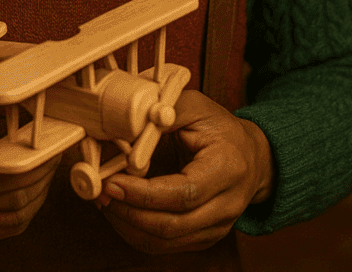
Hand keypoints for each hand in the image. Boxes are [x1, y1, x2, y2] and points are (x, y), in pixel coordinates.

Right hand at [0, 76, 59, 242]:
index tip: (53, 142)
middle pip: (11, 197)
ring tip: (47, 166)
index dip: (33, 161)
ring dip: (40, 191)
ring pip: (14, 216)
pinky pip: (6, 227)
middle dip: (43, 173)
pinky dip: (27, 207)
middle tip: (57, 151)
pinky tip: (32, 185)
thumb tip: (34, 98)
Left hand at [96, 89, 273, 254]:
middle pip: (173, 225)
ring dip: (129, 225)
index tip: (113, 182)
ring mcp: (218, 227)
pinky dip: (137, 232)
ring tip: (104, 202)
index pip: (183, 193)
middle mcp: (227, 205)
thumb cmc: (219, 128)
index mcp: (227, 169)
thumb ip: (164, 112)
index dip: (143, 193)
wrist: (251, 156)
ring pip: (166, 241)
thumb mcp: (195, 107)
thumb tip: (129, 123)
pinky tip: (121, 212)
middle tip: (101, 193)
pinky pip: (166, 246)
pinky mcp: (205, 237)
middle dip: (130, 212)